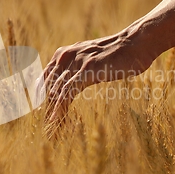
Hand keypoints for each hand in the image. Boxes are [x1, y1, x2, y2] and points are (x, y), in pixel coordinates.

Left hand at [40, 25, 156, 137]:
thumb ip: (76, 70)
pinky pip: (68, 92)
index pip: (44, 79)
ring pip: (56, 92)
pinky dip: (61, 108)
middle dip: (45, 109)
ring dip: (52, 113)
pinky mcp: (87, 70)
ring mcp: (75, 62)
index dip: (40, 98)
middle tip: (44, 128)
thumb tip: (70, 87)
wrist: (135, 43)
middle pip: (48, 88)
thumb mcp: (90, 61)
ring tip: (50, 130)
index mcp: (62, 54)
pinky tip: (58, 120)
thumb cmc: (117, 55)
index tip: (38, 114)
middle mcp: (65, 57)